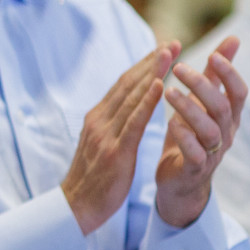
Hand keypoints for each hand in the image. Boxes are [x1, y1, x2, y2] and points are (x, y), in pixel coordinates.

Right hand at [62, 44, 172, 234]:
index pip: (123, 86)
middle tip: (173, 41)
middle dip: (151, 61)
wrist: (75, 207)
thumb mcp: (100, 146)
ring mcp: (106, 134)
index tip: (163, 49)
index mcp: (97, 119)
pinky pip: (134, 121)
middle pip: (127, 84)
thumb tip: (124, 110)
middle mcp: (99, 120)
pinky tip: (161, 85)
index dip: (144, 65)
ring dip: (152, 71)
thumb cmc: (92, 180)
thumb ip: (111, 126)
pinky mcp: (116, 151)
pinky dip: (147, 100)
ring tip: (171, 52)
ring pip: (131, 96)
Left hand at [154, 37, 244, 229]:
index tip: (213, 54)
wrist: (180, 181)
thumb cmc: (191, 134)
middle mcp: (226, 133)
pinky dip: (184, 137)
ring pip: (209, 129)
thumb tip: (233, 39)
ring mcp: (212, 152)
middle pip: (222, 107)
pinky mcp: (195, 168)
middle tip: (178, 67)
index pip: (239, 92)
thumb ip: (214, 74)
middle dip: (202, 85)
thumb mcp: (202, 102)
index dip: (230, 73)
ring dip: (189, 108)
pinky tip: (170, 123)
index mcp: (229, 116)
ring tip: (168, 91)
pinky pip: (195, 153)